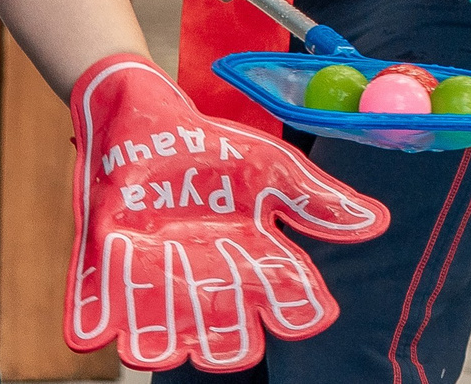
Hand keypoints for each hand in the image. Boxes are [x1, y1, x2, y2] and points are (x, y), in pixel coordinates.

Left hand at [67, 54, 386, 370]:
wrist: (144, 122)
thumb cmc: (214, 152)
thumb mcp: (270, 168)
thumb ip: (315, 199)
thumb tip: (377, 222)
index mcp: (253, 268)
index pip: (284, 305)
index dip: (295, 314)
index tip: (303, 311)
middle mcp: (207, 289)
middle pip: (223, 344)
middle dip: (223, 347)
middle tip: (224, 339)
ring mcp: (152, 287)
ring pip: (158, 342)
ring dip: (157, 345)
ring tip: (152, 341)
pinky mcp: (102, 274)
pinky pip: (94, 315)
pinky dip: (93, 324)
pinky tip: (96, 326)